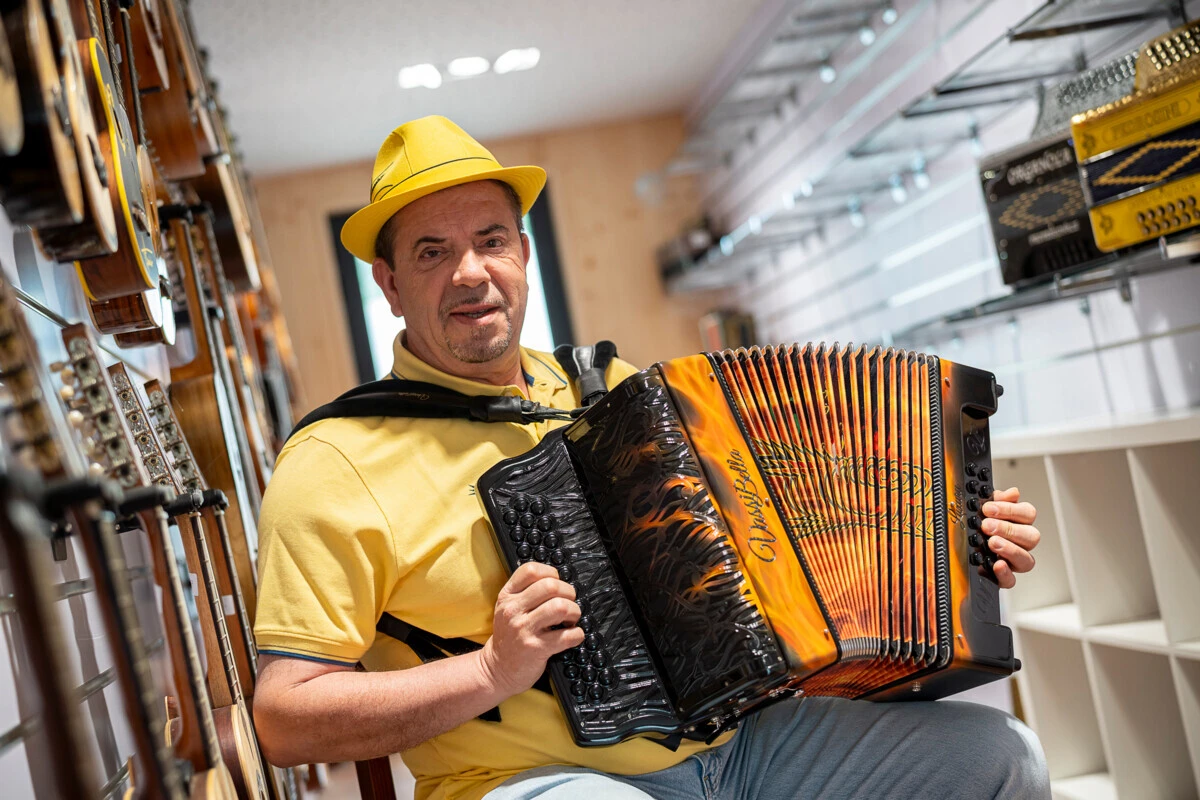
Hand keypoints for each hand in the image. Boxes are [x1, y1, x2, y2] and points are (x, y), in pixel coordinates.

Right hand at [478, 562, 583, 697]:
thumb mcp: (507, 609)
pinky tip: (572, 635)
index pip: (531, 570)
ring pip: (560, 607)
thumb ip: (525, 592)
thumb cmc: (509, 636)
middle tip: (569, 603)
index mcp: (507, 596)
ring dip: (574, 612)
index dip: (551, 573)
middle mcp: (513, 611)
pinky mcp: (536, 649)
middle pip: (551, 586)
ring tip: (570, 619)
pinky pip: (567, 635)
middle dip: (569, 593)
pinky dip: (577, 634)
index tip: (557, 583)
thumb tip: (558, 581)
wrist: (498, 669)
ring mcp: (524, 630)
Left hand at [981, 487, 1039, 588]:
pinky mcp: (1002, 578)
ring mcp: (1013, 562)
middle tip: (987, 526)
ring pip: (1027, 559)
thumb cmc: (974, 525)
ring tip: (992, 542)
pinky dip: (1005, 573)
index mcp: (1018, 523)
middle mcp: (1020, 543)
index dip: (1011, 510)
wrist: (957, 549)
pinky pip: (1011, 580)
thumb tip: (1012, 493)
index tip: (989, 508)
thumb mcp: (982, 508)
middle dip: (1009, 529)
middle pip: (1031, 536)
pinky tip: (997, 564)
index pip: (1028, 514)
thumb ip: (996, 500)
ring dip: (1010, 549)